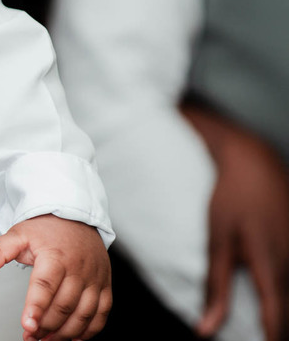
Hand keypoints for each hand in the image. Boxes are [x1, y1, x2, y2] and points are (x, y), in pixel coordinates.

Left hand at [0, 215, 111, 340]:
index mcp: (55, 256)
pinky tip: (73, 337)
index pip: (45, 285)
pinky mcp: (104, 286)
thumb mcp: (17, 235)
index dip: (36, 307)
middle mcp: (78, 268)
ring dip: (65, 333)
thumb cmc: (45, 229)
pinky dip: (89, 330)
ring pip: (83, 314)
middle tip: (30, 336)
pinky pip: (101, 314)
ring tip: (47, 339)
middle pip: (63, 305)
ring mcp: (94, 278)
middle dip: (45, 326)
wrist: (75, 218)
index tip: (27, 326)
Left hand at [184, 104, 288, 340]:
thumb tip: (205, 328)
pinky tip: (270, 299)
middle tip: (255, 339)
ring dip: (277, 311)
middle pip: (287, 311)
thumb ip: (215, 286)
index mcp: (273, 268)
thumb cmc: (232, 199)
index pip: (276, 320)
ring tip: (262, 328)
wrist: (255, 163)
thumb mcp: (218, 241)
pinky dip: (280, 291)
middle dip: (273, 330)